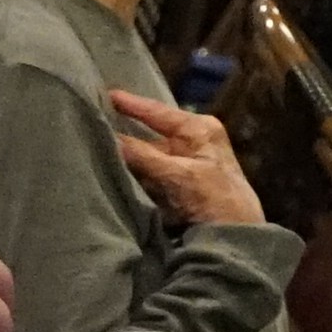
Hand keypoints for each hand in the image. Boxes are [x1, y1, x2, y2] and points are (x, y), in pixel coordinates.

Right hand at [107, 84, 262, 228]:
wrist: (236, 237)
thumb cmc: (213, 197)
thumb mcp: (176, 173)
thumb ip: (141, 155)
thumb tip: (108, 138)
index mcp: (198, 129)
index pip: (157, 111)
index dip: (130, 104)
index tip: (104, 94)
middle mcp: (192, 142)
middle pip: (150, 134)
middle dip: (125, 133)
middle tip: (94, 123)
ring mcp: (186, 164)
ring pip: (148, 156)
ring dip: (127, 157)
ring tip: (97, 147)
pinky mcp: (181, 186)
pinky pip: (151, 174)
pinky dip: (136, 174)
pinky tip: (115, 172)